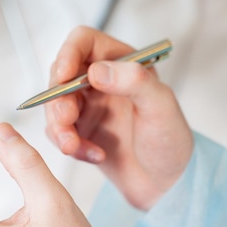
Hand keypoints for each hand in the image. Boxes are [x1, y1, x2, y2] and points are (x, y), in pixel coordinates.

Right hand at [45, 27, 193, 210]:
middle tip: (66, 121)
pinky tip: (95, 156)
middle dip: (58, 99)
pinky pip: (59, 132)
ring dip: (59, 127)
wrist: (167, 185)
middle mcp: (103, 80)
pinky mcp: (80, 131)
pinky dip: (70, 146)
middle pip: (61, 74)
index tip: (63, 76)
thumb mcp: (161, 108)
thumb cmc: (171, 143)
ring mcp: (89, 106)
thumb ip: (135, 82)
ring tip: (74, 147)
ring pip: (55, 105)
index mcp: (123, 63)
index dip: (68, 53)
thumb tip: (97, 70)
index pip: (84, 42)